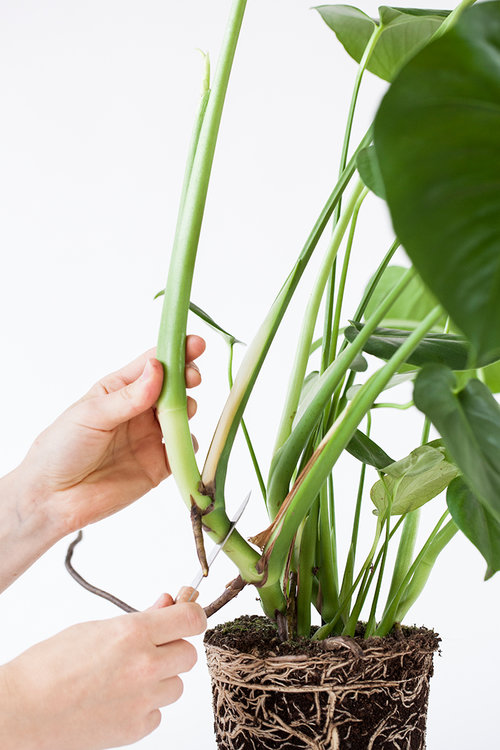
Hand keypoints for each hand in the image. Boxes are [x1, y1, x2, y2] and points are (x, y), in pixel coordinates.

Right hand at [0, 601, 206, 749]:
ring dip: (161, 680)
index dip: (193, 616)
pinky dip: (145, 707)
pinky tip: (119, 700)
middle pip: (188, 654)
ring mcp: (143, 700)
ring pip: (176, 686)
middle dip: (173, 649)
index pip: (192, 619)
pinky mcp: (136, 729)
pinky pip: (158, 713)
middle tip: (149, 650)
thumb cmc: (50, 665)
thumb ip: (140, 618)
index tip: (188, 616)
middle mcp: (145, 666)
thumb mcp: (97, 627)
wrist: (23, 709)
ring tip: (125, 678)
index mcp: (134, 633)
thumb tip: (169, 604)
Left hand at [18, 337, 204, 534]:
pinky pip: (183, 451)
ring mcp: (150, 437)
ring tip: (183, 411)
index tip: (196, 345)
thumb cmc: (61, 449)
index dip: (176, 351)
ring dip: (188, 409)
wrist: (53, 499)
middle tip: (193, 379)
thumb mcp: (92, 415)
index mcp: (119, 389)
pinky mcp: (158, 466)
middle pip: (174, 386)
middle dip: (188, 378)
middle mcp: (139, 410)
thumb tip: (159, 368)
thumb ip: (128, 397)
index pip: (153, 364)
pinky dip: (190, 445)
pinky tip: (183, 444)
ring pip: (182, 415)